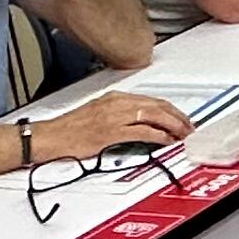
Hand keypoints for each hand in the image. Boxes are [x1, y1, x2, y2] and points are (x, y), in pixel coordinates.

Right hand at [48, 89, 193, 156]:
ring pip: (153, 115)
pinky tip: (166, 141)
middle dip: (177, 116)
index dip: (170, 109)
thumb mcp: (97, 114)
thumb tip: (139, 123)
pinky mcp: (110, 132)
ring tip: (183, 134)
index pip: (150, 100)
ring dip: (172, 125)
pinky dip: (158, 136)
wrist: (49, 137)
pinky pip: (142, 132)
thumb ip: (119, 115)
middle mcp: (116, 103)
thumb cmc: (69, 129)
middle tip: (189, 127)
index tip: (180, 118)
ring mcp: (114, 117)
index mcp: (114, 98)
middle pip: (156, 105)